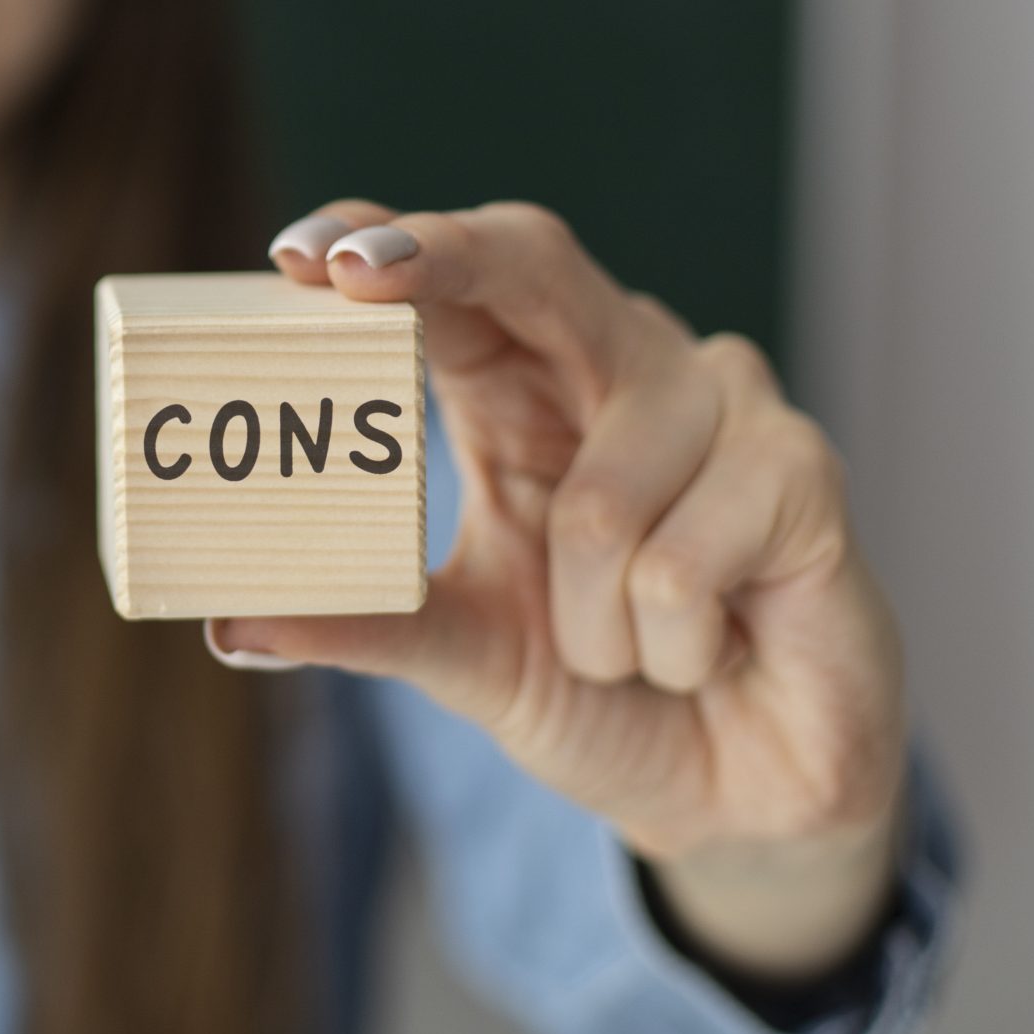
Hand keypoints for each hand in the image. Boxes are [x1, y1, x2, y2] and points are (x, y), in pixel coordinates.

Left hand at [216, 201, 906, 974]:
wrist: (738, 794)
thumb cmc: (599, 690)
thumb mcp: (462, 655)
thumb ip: (359, 625)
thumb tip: (228, 622)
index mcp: (523, 385)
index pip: (450, 278)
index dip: (381, 240)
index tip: (293, 253)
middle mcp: (620, 364)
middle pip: (534, 261)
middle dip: (440, 259)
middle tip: (351, 274)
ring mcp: (723, 403)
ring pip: (598, 494)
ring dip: (588, 617)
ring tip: (624, 651)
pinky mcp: (805, 472)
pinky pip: (680, 566)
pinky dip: (666, 645)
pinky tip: (706, 652)